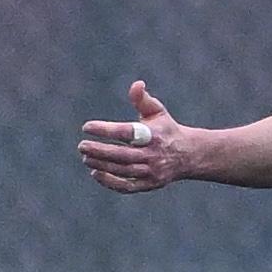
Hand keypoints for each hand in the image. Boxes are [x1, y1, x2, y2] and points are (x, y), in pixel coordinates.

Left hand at [78, 80, 192, 193]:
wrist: (189, 155)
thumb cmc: (166, 129)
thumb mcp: (157, 112)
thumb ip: (142, 99)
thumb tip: (137, 84)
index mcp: (154, 135)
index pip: (127, 133)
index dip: (105, 130)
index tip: (86, 126)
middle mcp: (154, 154)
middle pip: (122, 155)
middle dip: (99, 151)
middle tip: (81, 146)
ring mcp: (152, 171)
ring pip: (123, 170)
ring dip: (102, 165)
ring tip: (86, 157)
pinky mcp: (150, 184)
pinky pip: (127, 187)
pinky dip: (110, 182)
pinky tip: (95, 172)